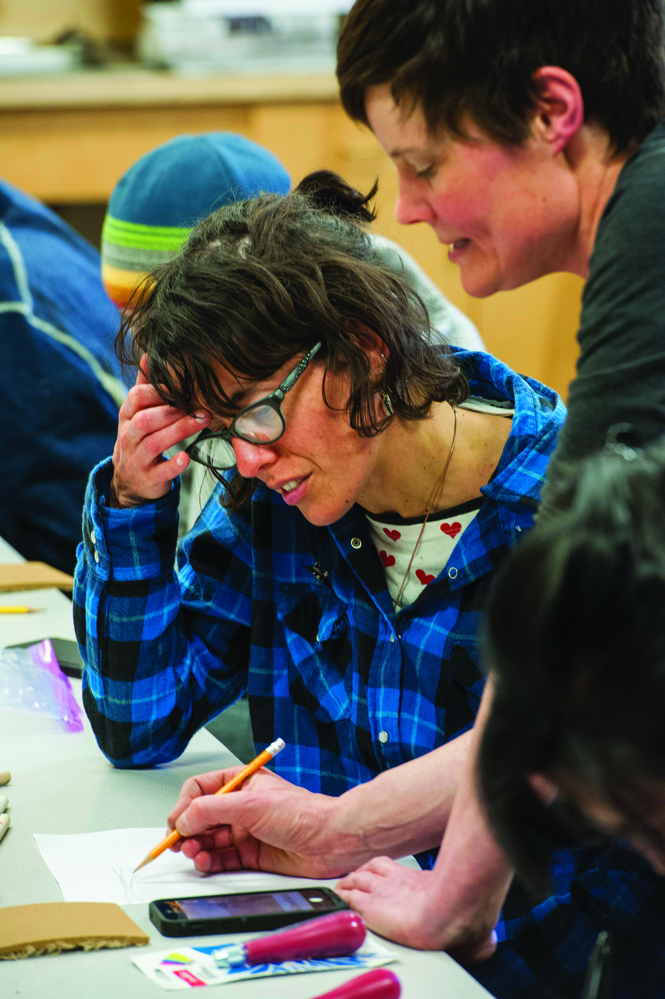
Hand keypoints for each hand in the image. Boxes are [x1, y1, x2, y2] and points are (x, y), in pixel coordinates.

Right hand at [109, 354, 209, 506]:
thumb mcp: (137, 414)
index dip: (157, 391)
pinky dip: (173, 465)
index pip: (136, 398)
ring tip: (202, 421)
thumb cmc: (139, 439)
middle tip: (199, 405)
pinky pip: (160, 472)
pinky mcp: (148, 479)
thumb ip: (144, 386)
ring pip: (153, 444)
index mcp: (127, 417)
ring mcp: (137, 459)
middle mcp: (128, 437)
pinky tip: (187, 457)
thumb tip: (148, 354)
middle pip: (145, 420)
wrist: (130, 481)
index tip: (181, 386)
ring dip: (178, 432)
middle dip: (172, 411)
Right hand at [167, 765, 351, 878]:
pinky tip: (204, 863)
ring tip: (193, 853)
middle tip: (178, 843)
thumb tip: (183, 819)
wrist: (331, 840)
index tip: (176, 822)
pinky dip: (208, 862)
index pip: (201, 789)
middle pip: (201, 817)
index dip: (184, 805)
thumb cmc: (302, 813)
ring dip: (195, 847)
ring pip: (208, 840)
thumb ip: (212, 810)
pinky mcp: (251, 855)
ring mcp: (245, 831)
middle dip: (186, 830)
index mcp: (242, 782)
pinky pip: (221, 859)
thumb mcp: (250, 804)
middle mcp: (241, 806)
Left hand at [335, 857, 497, 961]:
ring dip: (347, 885)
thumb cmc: (462, 912)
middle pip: (369, 870)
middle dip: (362, 875)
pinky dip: (340, 898)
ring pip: (354, 880)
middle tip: (355, 881)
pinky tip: (337, 900)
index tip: (377, 876)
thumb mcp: (462, 907)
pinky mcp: (369, 906)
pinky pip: (346, 898)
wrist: (451, 913)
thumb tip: (487, 939)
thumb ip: (465, 914)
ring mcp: (380, 891)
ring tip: (342, 890)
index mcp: (416, 879)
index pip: (390, 867)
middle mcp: (395, 880)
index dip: (381, 871)